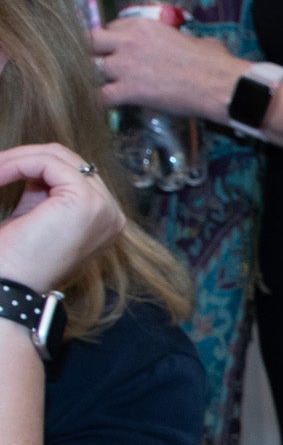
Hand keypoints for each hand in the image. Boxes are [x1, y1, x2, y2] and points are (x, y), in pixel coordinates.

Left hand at [0, 145, 127, 290]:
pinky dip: (19, 163)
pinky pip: (50, 164)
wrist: (12, 287)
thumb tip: (32, 162)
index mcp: (103, 219)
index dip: (35, 165)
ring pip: (60, 157)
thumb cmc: (17, 260)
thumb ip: (42, 190)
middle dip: (27, 158)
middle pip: (70, 161)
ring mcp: (103, 208)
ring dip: (20, 159)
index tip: (2, 172)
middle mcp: (110, 214)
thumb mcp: (35, 214)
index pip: (75, 173)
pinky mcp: (86, 201)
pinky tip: (0, 175)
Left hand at [92, 17, 243, 119]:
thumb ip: (181, 39)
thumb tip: (194, 45)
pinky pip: (99, 96)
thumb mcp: (194, 40)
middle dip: (91, 53)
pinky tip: (99, 105)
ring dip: (91, 77)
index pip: (110, 27)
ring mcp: (125, 66)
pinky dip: (97, 101)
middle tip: (98, 66)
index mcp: (142, 26)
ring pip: (89, 68)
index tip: (117, 50)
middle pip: (89, 42)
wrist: (220, 85)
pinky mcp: (128, 91)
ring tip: (97, 87)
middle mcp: (127, 42)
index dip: (111, 40)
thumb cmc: (214, 62)